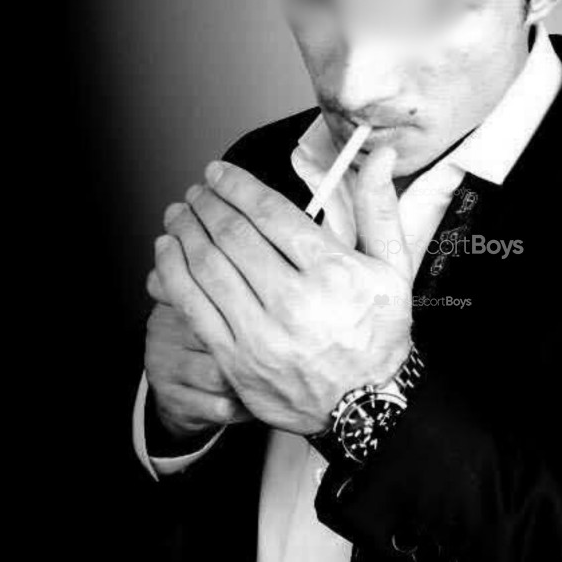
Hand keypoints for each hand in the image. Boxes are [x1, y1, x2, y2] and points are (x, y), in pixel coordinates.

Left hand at [149, 145, 412, 435]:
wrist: (365, 406)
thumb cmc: (379, 333)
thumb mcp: (395, 268)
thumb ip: (381, 207)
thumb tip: (381, 154)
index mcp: (332, 272)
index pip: (269, 213)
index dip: (236, 186)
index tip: (219, 172)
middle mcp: (294, 301)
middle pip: (232, 235)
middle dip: (207, 204)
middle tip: (198, 190)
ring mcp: (260, 333)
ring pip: (207, 266)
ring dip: (184, 231)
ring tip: (178, 213)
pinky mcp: (235, 359)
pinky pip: (192, 307)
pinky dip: (173, 272)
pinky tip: (167, 251)